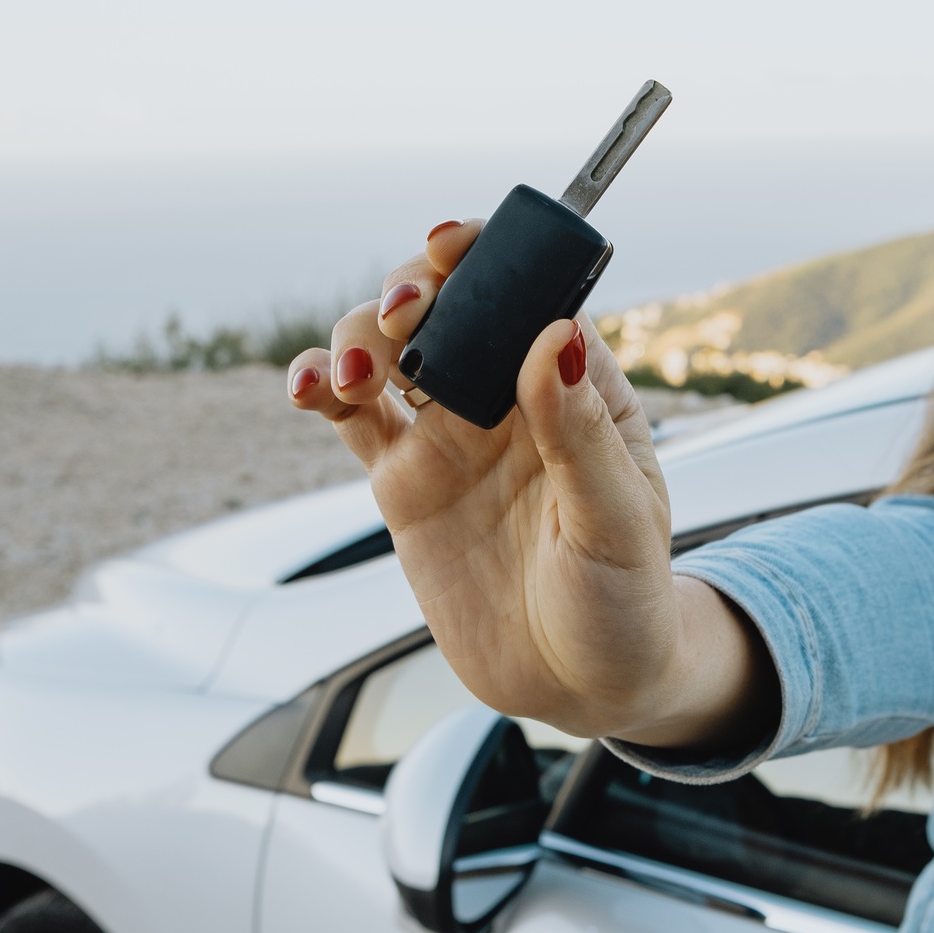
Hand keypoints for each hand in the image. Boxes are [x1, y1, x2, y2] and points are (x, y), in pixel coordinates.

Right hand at [284, 219, 767, 743]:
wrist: (583, 686)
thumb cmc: (624, 599)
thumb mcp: (617, 519)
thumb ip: (580, 433)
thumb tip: (556, 337)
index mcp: (577, 387)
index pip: (529, 292)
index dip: (487, 256)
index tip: (450, 246)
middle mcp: (508, 398)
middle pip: (447, 307)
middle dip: (412, 291)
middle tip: (405, 317)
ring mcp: (451, 436)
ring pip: (387, 350)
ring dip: (357, 336)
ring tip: (356, 374)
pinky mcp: (404, 484)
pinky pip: (350, 418)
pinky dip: (320, 388)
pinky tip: (309, 388)